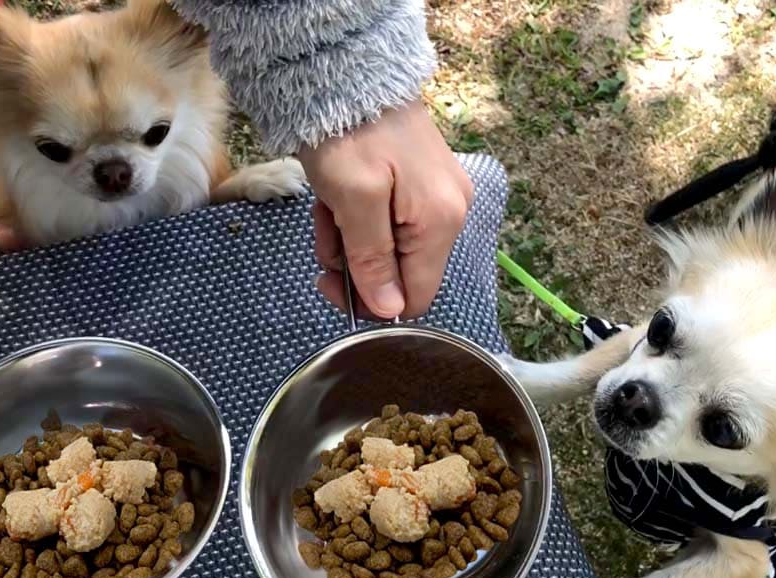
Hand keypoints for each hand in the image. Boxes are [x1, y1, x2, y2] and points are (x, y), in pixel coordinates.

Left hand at [299, 101, 473, 318]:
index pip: (416, 296)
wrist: (348, 71)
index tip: (331, 283)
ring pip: (389, 247)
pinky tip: (337, 199)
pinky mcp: (418, 181)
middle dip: (357, 265)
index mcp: (441, 221)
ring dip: (350, 241)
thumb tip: (389, 308)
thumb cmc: (349, 133)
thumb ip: (372, 258)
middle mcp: (450, 212)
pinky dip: (357, 218)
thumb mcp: (354, 202)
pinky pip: (387, 220)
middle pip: (402, 272)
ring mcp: (436, 195)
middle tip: (324, 240)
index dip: (373, 302)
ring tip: (327, 211)